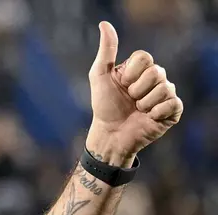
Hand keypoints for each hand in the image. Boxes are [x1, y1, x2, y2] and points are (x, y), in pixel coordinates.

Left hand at [86, 21, 183, 166]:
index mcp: (140, 69)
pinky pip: (173, 103)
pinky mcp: (172, 111)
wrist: (110, 133)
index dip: (131, 73)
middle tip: (129, 100)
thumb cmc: (103, 105)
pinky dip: (156, 112)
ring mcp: (165, 94)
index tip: (121, 84)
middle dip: (137, 89)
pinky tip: (148, 117)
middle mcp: (155, 79)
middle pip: (157, 72)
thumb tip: (104, 24)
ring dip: (145, 103)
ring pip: (164, 88)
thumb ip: (106, 50)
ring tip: (138, 110)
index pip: (145, 57)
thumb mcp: (99, 75)